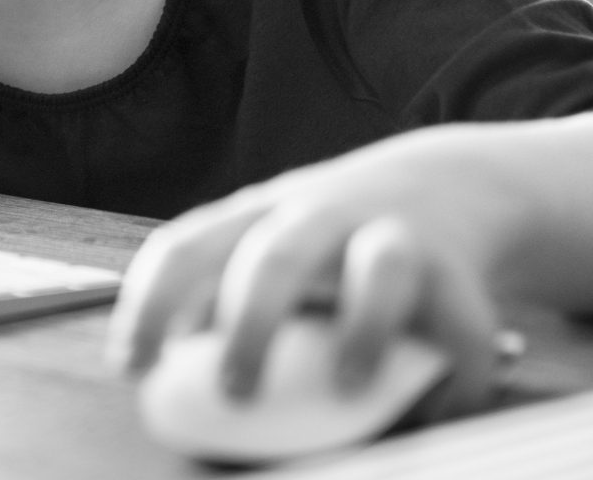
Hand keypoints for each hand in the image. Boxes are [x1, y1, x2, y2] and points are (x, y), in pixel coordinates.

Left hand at [107, 129, 508, 420]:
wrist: (450, 184)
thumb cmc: (333, 239)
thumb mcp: (272, 247)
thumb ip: (226, 297)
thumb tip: (171, 379)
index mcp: (256, 215)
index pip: (186, 248)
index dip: (150, 305)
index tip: (130, 368)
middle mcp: (320, 216)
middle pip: (276, 257)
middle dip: (252, 325)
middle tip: (236, 393)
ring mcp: (392, 233)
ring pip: (380, 267)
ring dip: (363, 330)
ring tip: (348, 389)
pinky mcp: (457, 266)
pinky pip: (461, 322)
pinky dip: (454, 373)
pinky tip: (439, 409)